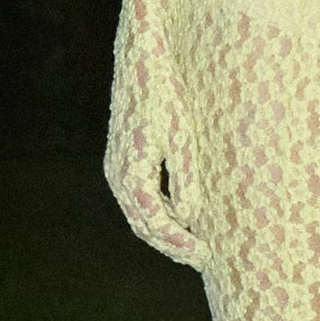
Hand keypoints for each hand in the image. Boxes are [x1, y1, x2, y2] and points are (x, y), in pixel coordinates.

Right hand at [104, 60, 202, 265]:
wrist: (139, 62)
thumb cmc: (164, 95)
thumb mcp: (181, 136)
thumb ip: (185, 178)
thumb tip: (191, 217)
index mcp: (131, 173)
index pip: (154, 222)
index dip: (179, 243)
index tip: (204, 254)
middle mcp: (117, 175)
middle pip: (143, 224)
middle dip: (172, 245)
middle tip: (203, 258)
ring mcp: (116, 168)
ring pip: (138, 214)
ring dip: (164, 232)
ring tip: (193, 245)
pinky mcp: (121, 159)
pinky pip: (137, 198)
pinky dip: (157, 213)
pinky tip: (181, 215)